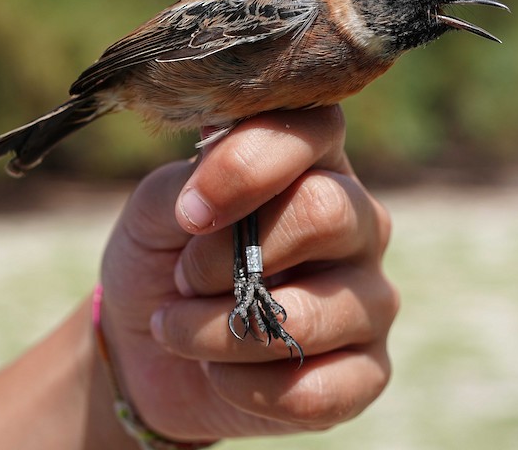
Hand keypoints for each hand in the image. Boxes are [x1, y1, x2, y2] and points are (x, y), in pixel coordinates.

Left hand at [98, 106, 398, 442]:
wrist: (147, 347)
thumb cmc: (165, 256)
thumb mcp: (159, 208)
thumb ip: (189, 183)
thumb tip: (213, 195)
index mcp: (314, 162)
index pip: (318, 126)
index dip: (247, 165)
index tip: (189, 212)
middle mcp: (358, 220)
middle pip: (325, 212)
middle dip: (229, 256)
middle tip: (184, 277)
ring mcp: (371, 296)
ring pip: (308, 316)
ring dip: (218, 332)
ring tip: (179, 329)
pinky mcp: (368, 371)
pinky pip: (315, 390)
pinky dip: (245, 389)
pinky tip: (219, 375)